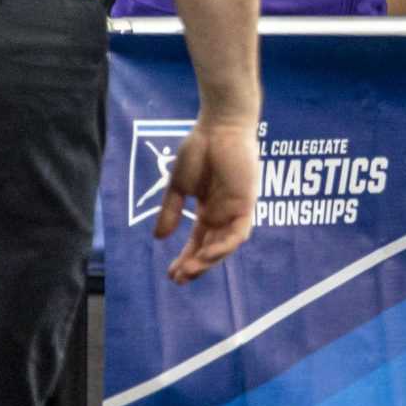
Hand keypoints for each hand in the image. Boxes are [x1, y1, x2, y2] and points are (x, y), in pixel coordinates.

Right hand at [156, 116, 257, 283]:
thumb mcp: (179, 186)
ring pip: (226, 245)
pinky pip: (238, 232)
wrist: (219, 126)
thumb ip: (170, 211)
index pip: (199, 241)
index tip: (171, 274)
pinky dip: (223, 246)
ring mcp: (236, 209)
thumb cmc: (200, 149)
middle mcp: (224, 213)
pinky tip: (206, 255)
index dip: (186, 258)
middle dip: (196, 265)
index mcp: (209, 210)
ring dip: (208, 260)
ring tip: (189, 271)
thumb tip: (159, 238)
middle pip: (212, 248)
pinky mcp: (247, 203)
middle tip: (178, 278)